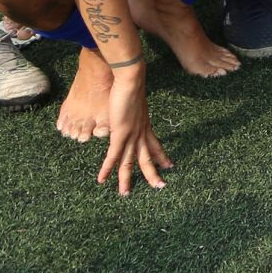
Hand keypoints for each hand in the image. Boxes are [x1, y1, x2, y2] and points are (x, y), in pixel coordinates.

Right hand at [97, 66, 170, 195]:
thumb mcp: (133, 102)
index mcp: (145, 125)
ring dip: (126, 179)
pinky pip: (113, 156)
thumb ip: (131, 111)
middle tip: (160, 186)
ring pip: (130, 162)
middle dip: (153, 174)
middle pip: (148, 158)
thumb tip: (128, 111)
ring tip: (125, 194)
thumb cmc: (130, 85)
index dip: (162, 156)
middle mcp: (141, 132)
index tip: (169, 166)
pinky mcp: (120, 134)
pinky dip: (107, 169)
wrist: (131, 78)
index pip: (156, 145)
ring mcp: (131, 135)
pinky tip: (102, 179)